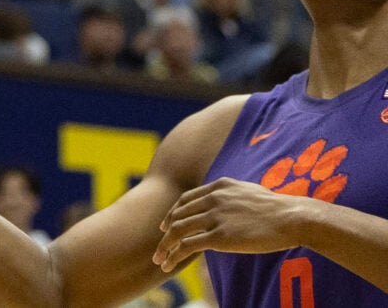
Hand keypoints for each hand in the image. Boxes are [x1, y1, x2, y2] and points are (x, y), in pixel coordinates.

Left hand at [153, 179, 314, 271]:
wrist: (292, 218)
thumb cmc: (277, 209)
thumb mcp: (248, 192)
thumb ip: (231, 196)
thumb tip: (226, 203)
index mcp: (218, 187)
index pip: (185, 200)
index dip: (173, 213)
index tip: (165, 225)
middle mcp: (212, 199)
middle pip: (178, 216)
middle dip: (165, 232)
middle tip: (160, 246)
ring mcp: (214, 217)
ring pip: (178, 231)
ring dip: (165, 247)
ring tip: (159, 259)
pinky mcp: (220, 236)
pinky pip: (188, 245)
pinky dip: (174, 255)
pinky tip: (169, 263)